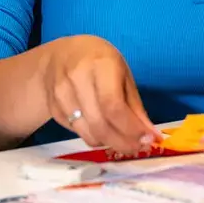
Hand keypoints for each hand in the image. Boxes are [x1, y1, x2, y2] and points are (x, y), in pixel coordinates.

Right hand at [41, 35, 160, 153]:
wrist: (59, 54)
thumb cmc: (97, 61)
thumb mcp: (122, 74)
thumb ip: (135, 106)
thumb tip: (150, 136)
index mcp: (100, 65)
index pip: (113, 106)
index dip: (131, 128)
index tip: (147, 140)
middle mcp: (77, 79)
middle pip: (100, 124)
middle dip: (122, 142)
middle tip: (137, 147)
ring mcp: (61, 95)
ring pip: (88, 133)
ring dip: (109, 143)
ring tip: (122, 140)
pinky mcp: (53, 109)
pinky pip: (78, 132)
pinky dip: (94, 137)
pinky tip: (103, 130)